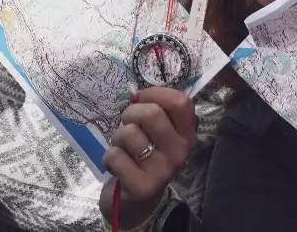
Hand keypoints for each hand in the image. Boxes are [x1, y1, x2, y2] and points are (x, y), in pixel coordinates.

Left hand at [98, 89, 195, 229]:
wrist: (136, 203)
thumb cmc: (145, 157)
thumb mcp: (157, 134)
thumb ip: (156, 112)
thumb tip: (137, 96)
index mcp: (186, 135)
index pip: (180, 102)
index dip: (156, 93)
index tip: (142, 99)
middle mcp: (180, 154)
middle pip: (152, 113)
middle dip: (131, 114)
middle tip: (128, 125)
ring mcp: (162, 172)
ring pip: (130, 133)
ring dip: (118, 137)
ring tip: (123, 149)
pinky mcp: (141, 188)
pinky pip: (115, 155)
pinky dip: (109, 157)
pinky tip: (117, 167)